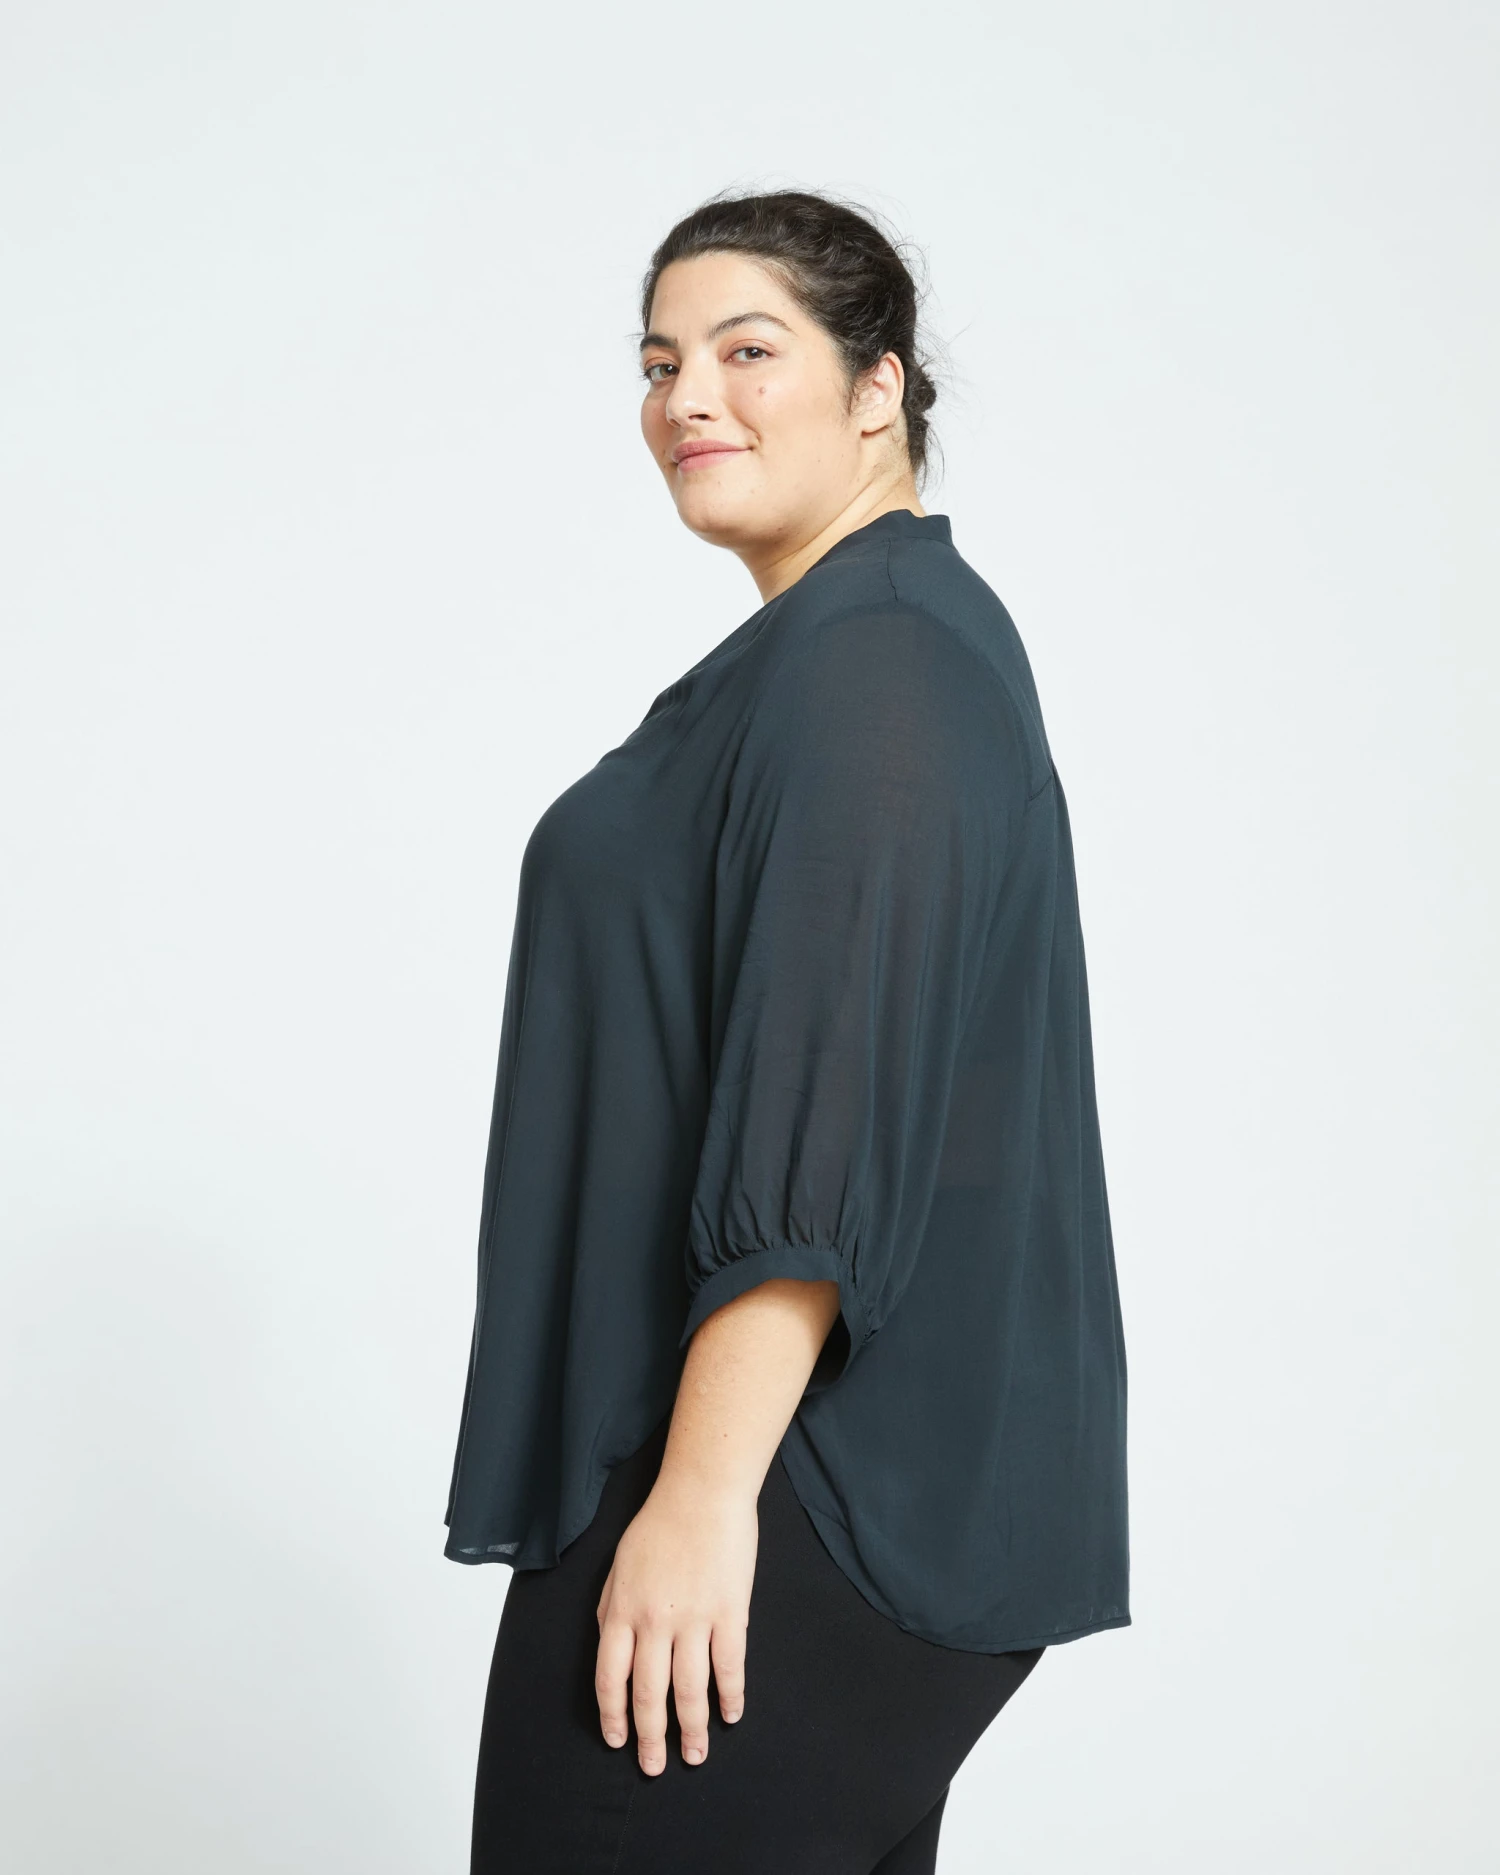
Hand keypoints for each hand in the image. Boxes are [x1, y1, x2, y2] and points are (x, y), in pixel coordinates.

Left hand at [594, 1468, 757, 1774]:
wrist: (702, 1491)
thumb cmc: (659, 1523)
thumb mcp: (619, 1566)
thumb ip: (611, 1609)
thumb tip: (610, 1646)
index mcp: (621, 1611)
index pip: (610, 1679)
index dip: (614, 1716)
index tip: (618, 1740)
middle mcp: (654, 1622)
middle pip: (649, 1695)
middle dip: (651, 1738)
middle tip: (654, 1767)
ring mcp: (694, 1619)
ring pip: (689, 1690)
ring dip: (692, 1729)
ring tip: (696, 1754)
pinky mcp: (730, 1612)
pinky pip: (729, 1666)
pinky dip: (730, 1696)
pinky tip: (731, 1715)